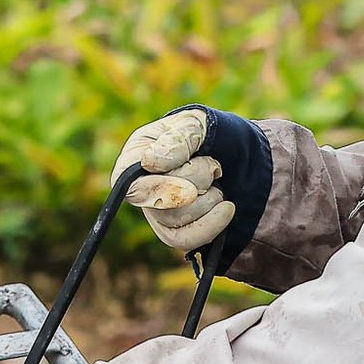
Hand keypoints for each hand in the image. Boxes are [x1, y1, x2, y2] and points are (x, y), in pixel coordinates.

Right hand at [112, 109, 235, 252]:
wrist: (229, 151)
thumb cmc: (204, 133)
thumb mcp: (195, 124)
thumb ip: (176, 140)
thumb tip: (150, 162)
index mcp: (134, 158)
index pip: (134, 187)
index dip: (162, 189)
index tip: (192, 188)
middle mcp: (139, 189)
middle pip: (162, 203)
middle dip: (198, 180)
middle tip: (213, 163)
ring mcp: (156, 212)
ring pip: (178, 220)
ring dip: (209, 197)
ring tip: (217, 178)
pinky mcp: (175, 230)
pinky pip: (186, 240)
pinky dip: (211, 225)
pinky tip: (227, 208)